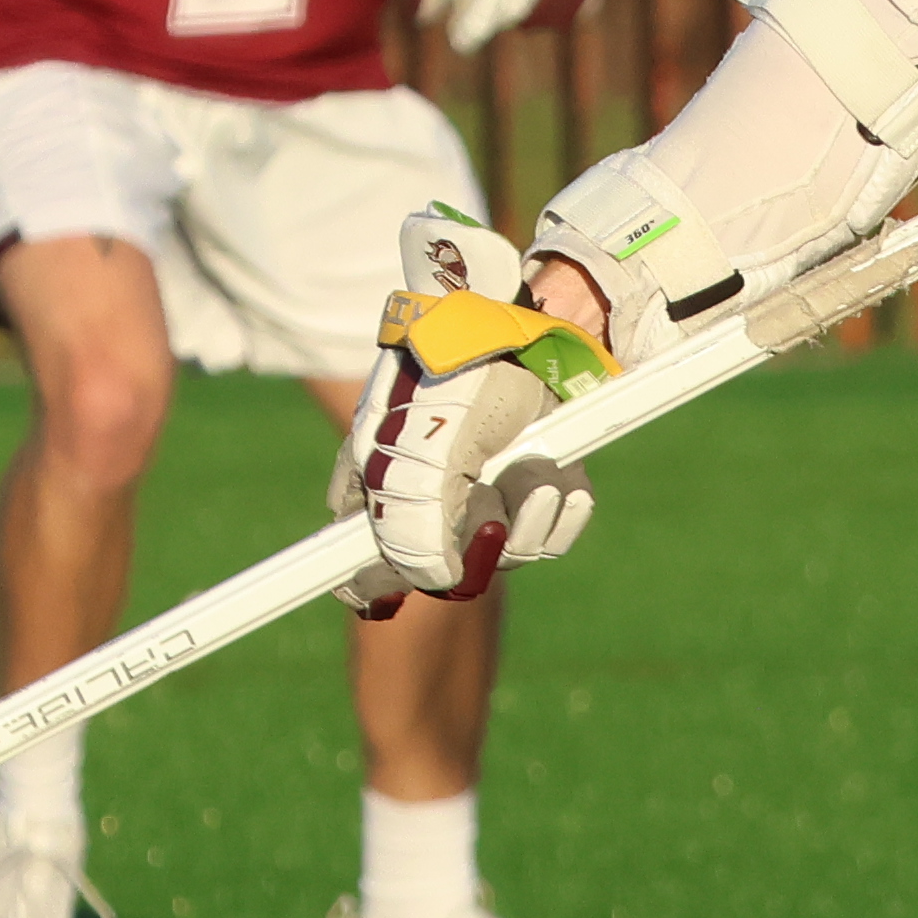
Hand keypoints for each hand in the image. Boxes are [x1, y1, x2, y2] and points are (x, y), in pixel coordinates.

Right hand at [336, 207, 608, 606]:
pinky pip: (549, 535)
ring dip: (527, 518)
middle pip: (440, 570)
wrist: (547, 320)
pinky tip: (563, 476)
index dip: (372, 582)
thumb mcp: (426, 447)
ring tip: (536, 469)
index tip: (391, 597)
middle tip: (488, 501)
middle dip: (472, 544)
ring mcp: (482, 488)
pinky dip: (561, 511)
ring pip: (503, 555)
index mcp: (374, 478)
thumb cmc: (468, 368)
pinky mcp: (534, 481)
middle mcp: (424, 492)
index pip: (354, 558)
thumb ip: (413, 524)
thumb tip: (430, 582)